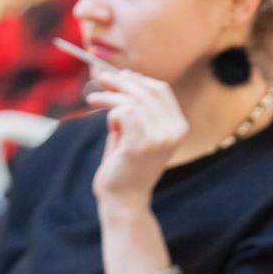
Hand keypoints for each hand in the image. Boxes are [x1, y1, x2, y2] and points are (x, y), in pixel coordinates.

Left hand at [86, 70, 187, 205]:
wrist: (125, 197)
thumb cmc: (128, 163)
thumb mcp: (140, 131)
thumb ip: (139, 107)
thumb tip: (128, 76)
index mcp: (178, 126)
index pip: (161, 90)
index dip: (139, 79)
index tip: (120, 75)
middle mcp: (173, 130)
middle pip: (146, 91)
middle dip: (121, 81)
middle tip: (101, 79)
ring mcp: (159, 138)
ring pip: (132, 100)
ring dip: (109, 96)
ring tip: (93, 99)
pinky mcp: (139, 144)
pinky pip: (122, 112)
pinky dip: (111, 113)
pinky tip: (109, 125)